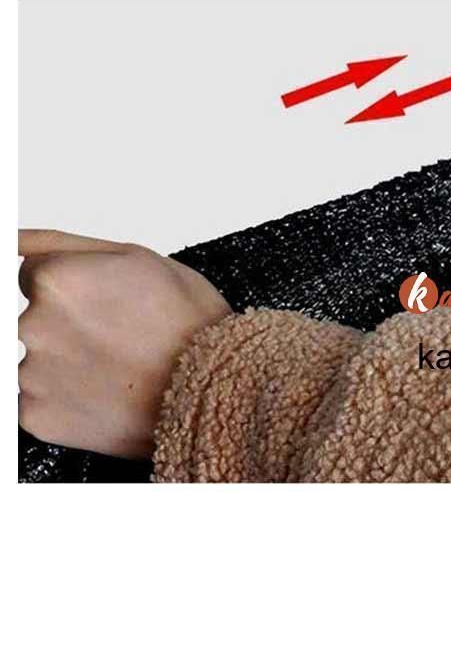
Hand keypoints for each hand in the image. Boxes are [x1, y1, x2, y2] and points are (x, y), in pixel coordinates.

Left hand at [18, 230, 231, 458]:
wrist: (221, 389)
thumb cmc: (192, 326)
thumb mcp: (138, 258)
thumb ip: (61, 243)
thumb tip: (13, 240)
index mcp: (56, 280)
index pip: (30, 273)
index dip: (74, 287)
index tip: (103, 305)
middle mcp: (34, 327)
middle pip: (33, 319)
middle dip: (69, 327)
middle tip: (121, 340)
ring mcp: (33, 376)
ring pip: (39, 361)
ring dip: (69, 364)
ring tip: (120, 370)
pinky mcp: (39, 418)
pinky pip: (39, 402)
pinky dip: (69, 400)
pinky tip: (108, 394)